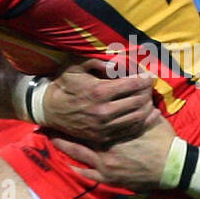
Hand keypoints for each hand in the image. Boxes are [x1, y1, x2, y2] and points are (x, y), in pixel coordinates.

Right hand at [45, 58, 159, 145]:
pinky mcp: (103, 137)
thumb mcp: (76, 66)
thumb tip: (119, 61)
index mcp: (99, 92)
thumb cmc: (64, 84)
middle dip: (147, 92)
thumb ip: (98, 61)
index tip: (149, 75)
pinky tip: (147, 114)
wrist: (49, 110)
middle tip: (150, 86)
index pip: (132, 85)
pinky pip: (129, 130)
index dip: (144, 79)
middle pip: (138, 101)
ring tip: (148, 98)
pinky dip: (142, 122)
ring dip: (147, 107)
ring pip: (137, 117)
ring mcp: (104, 127)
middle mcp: (103, 111)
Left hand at [54, 114, 175, 189]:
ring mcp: (106, 164)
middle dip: (64, 130)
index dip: (78, 114)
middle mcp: (106, 147)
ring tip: (52, 139)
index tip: (66, 106)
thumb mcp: (152, 118)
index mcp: (114, 131)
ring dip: (65, 146)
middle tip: (48, 124)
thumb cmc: (162, 140)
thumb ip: (141, 106)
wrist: (171, 165)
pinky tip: (70, 166)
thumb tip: (140, 90)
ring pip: (79, 154)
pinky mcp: (111, 178)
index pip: (92, 120)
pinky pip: (90, 175)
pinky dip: (79, 171)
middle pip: (79, 137)